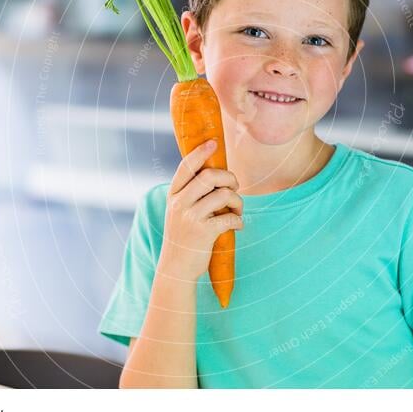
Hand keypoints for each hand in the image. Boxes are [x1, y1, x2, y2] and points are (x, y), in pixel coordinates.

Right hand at [158, 139, 243, 281]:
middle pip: (210, 176)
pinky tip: (237, 226)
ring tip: (237, 211)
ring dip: (238, 202)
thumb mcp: (179, 211)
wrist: (176, 268)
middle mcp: (179, 203)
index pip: (186, 166)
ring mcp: (190, 217)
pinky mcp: (203, 232)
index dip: (200, 152)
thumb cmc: (184, 236)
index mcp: (174, 194)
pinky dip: (239, 221)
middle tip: (234, 189)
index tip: (212, 143)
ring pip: (224, 194)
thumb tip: (215, 172)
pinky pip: (230, 218)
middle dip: (230, 179)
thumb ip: (191, 193)